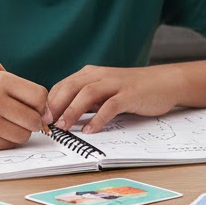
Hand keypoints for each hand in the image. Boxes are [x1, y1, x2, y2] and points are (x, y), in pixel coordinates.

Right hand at [0, 71, 51, 150]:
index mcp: (1, 81)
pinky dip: (6, 141)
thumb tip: (48, 115)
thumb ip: (22, 94)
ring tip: (6, 125)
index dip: (42, 106)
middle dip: (33, 122)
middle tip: (21, 120)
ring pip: (23, 135)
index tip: (36, 109)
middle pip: (33, 118)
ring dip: (20, 133)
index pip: (40, 96)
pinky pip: (8, 145)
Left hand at [47, 64, 186, 133]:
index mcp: (91, 74)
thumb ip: (87, 101)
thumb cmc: (133, 90)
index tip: (40, 119)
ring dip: (72, 111)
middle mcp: (101, 75)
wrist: (165, 82)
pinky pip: (110, 105)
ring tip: (63, 128)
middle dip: (55, 105)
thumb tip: (63, 117)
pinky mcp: (129, 94)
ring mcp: (116, 84)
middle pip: (71, 86)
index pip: (63, 85)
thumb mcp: (106, 91)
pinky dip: (98, 118)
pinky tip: (90, 130)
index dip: (49, 102)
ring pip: (87, 93)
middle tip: (46, 124)